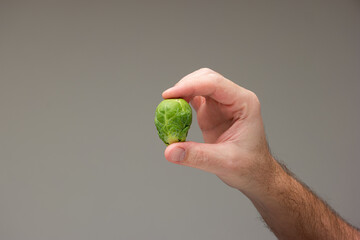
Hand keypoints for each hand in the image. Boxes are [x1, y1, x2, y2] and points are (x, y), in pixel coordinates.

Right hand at [162, 68, 275, 192]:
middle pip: (206, 78)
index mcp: (244, 103)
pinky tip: (173, 112)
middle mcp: (233, 99)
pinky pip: (194, 99)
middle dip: (185, 85)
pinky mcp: (212, 112)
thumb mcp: (225, 162)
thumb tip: (170, 151)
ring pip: (198, 85)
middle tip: (167, 100)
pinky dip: (182, 103)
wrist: (255, 175)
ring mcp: (222, 104)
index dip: (190, 86)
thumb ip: (197, 156)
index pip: (215, 84)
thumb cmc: (249, 167)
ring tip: (168, 107)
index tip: (170, 94)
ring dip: (182, 92)